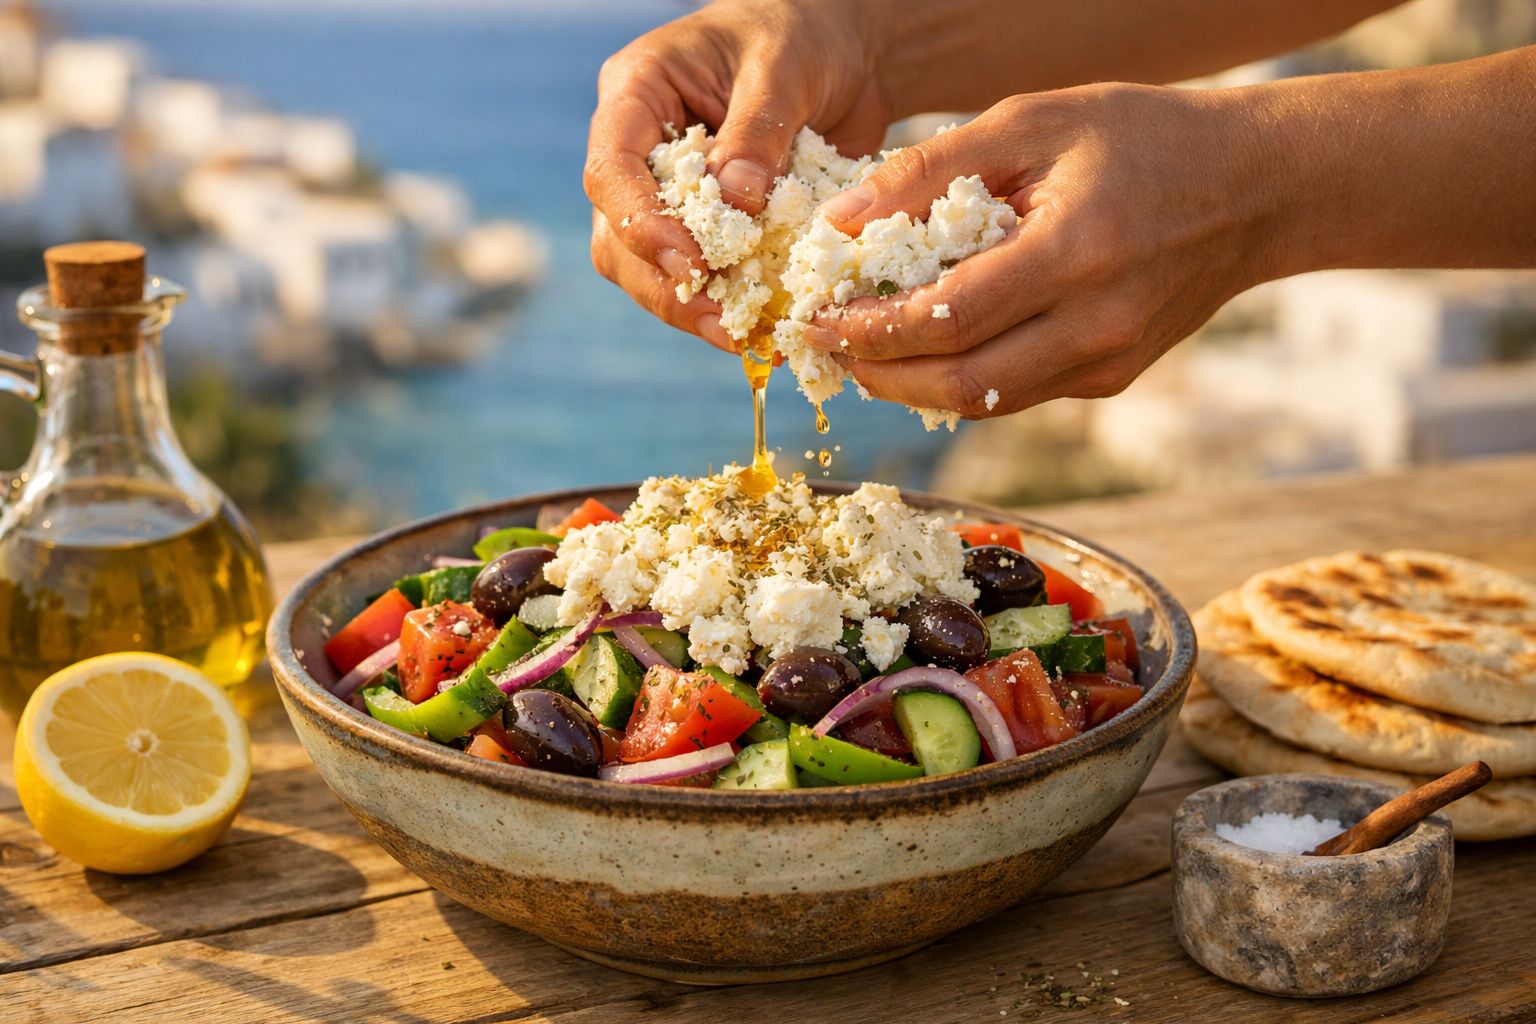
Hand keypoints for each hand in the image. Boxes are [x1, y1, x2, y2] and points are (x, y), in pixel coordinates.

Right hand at [586, 0, 892, 352]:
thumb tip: (738, 206)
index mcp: (637, 94)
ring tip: (743, 335)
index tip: (691, 263)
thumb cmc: (802, 34)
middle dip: (665, 284)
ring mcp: (668, 193)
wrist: (842, 49)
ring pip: (647, 270)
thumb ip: (757, 132)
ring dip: (691, 309)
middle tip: (722, 320)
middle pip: (616, 236)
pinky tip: (761, 331)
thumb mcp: (783, 68)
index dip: (641, 224)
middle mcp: (639, 149)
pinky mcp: (707, 227)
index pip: (610, 170)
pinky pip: (699, 278)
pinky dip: (727, 306)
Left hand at [802, 84, 1277, 417]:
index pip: (948, 318)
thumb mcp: (1032, 122)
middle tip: (827, 347)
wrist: (1254, 188)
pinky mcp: (1111, 378)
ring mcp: (1108, 362)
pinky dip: (959, 379)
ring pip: (985, 403)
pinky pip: (1017, 394)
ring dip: (911, 387)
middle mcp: (1096, 324)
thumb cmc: (1139, 138)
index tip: (817, 318)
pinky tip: (924, 349)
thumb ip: (930, 171)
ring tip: (863, 352)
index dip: (871, 329)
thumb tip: (840, 224)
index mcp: (1076, 252)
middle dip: (879, 373)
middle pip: (960, 383)